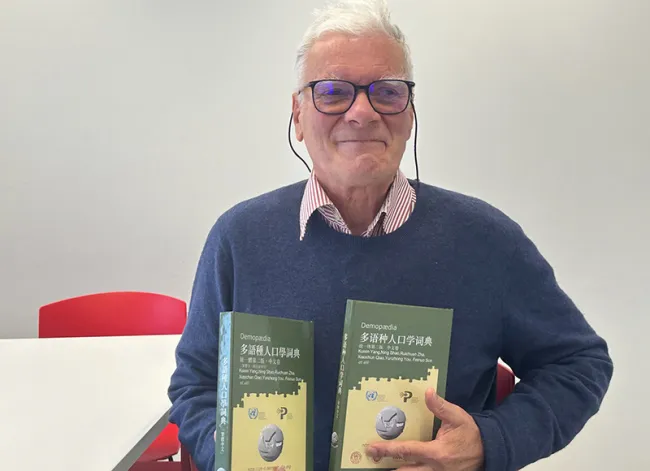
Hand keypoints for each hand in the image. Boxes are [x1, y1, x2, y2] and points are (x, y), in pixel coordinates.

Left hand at [365, 388, 483, 470]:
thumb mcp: (457, 417)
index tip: (372, 448)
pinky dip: (411, 470)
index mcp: (436, 453)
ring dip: (398, 470)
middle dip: (387, 465)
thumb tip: (428, 392)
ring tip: (383, 463)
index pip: (406, 451)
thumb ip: (441, 407)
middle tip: (372, 457)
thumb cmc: (471, 433)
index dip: (387, 450)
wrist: (489, 451)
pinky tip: (401, 465)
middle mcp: (434, 468)